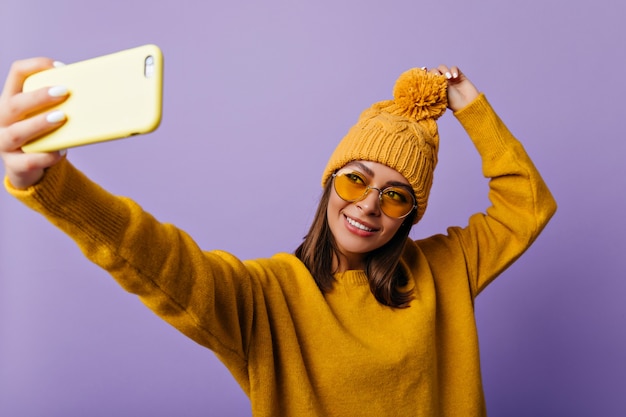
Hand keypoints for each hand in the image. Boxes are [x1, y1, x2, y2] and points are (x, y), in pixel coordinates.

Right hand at [0, 58, 68, 188]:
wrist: (28, 168)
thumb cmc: (41, 135)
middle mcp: (3, 120)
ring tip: (62, 118)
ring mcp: (5, 143)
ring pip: (17, 132)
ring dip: (40, 124)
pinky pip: (29, 161)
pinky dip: (46, 156)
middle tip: (64, 92)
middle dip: (39, 97)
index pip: (17, 74)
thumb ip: (59, 105)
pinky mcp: (15, 165)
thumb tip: (94, 95)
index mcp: (11, 100)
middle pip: (14, 104)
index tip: (60, 67)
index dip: (35, 66)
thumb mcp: (46, 116)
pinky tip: (62, 151)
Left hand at [429, 65, 478, 112]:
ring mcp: (450, 78)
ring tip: (449, 77)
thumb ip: (435, 84)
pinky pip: (454, 68)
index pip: (428, 77)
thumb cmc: (453, 102)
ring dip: (444, 70)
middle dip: (435, 71)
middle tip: (438, 76)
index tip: (424, 69)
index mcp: (435, 87)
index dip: (425, 72)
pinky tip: (455, 77)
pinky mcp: (458, 75)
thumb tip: (428, 74)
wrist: (467, 103)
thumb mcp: (441, 93)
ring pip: (443, 67)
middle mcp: (441, 82)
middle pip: (434, 70)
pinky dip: (453, 70)